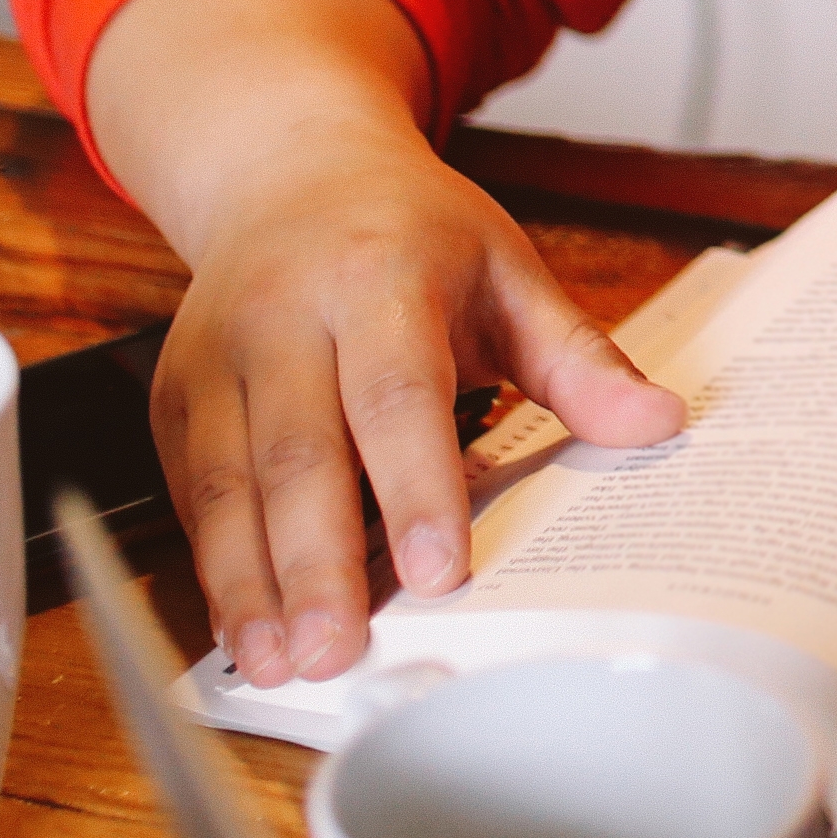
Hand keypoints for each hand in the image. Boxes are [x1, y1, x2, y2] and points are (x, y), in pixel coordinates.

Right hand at [89, 0, 683, 688]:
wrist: (289, 174)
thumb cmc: (411, 235)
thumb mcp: (508, 272)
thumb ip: (576, 358)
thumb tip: (660, 423)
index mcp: (379, 277)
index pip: (397, 394)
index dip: (415, 486)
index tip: (438, 572)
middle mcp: (283, 316)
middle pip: (297, 453)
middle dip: (316, 563)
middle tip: (338, 653)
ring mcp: (216, 357)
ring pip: (228, 484)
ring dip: (249, 585)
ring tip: (281, 663)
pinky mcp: (176, 398)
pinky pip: (191, 493)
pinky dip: (215, 568)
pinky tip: (246, 632)